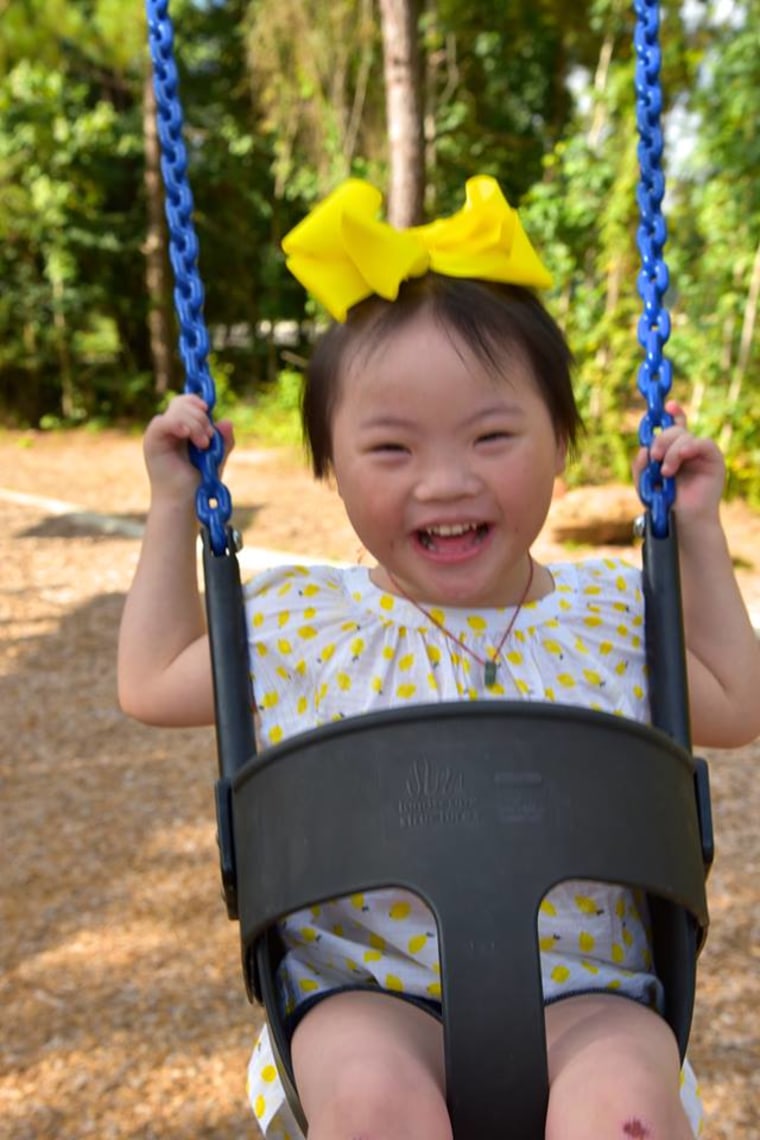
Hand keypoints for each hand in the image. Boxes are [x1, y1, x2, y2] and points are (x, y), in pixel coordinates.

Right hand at [143, 393, 234, 501]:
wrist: (185, 503)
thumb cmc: (198, 485)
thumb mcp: (216, 459)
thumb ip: (222, 441)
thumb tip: (227, 422)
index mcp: (182, 429)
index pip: (186, 403)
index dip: (197, 401)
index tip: (208, 410)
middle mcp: (170, 429)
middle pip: (181, 403)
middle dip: (200, 417)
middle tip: (208, 439)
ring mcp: (160, 435)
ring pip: (175, 411)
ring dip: (195, 424)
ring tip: (203, 445)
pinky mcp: (152, 442)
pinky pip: (162, 423)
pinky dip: (178, 424)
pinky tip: (187, 435)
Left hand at [632, 400, 724, 524]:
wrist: (682, 522)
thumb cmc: (664, 505)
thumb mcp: (645, 484)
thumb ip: (640, 465)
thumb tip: (643, 449)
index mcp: (671, 451)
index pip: (673, 426)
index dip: (672, 413)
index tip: (666, 406)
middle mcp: (686, 450)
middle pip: (674, 430)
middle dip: (661, 440)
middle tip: (654, 457)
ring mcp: (700, 454)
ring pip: (684, 436)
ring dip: (671, 452)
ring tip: (666, 473)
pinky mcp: (713, 460)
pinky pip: (703, 443)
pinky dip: (689, 447)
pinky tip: (681, 458)